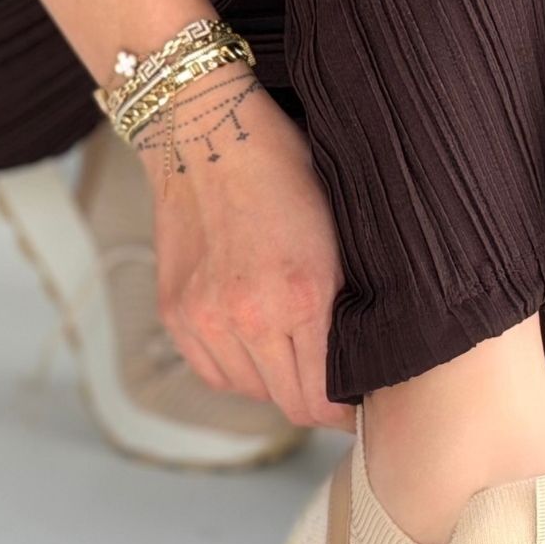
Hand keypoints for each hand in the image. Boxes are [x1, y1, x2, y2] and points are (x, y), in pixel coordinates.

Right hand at [139, 66, 354, 431]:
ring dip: (276, 383)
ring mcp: (205, 318)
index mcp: (301, 297)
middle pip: (289, 404)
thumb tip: (367, 357)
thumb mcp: (339, 232)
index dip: (348, 411)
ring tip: (295, 353)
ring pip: (251, 392)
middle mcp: (248, 318)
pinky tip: (256, 343)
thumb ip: (347, 301)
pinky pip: (214, 372)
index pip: (325, 399)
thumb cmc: (285, 170)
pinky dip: (237, 368)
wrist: (207, 132)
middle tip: (336, 387)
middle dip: (318, 402)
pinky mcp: (176, 313)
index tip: (361, 403)